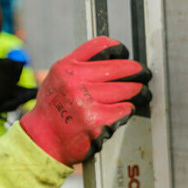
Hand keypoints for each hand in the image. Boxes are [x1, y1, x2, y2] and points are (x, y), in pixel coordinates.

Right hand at [20, 37, 150, 165]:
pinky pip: (124, 109)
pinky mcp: (96, 121)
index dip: (118, 49)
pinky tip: (126, 110)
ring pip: (126, 90)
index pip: (100, 47)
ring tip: (141, 93)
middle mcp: (74, 82)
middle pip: (118, 68)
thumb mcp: (57, 79)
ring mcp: (85, 102)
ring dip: (138, 92)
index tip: (126, 54)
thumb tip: (111, 59)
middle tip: (144, 74)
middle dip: (137, 71)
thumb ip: (79, 67)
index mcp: (66, 68)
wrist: (42, 140)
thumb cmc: (53, 111)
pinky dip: (128, 109)